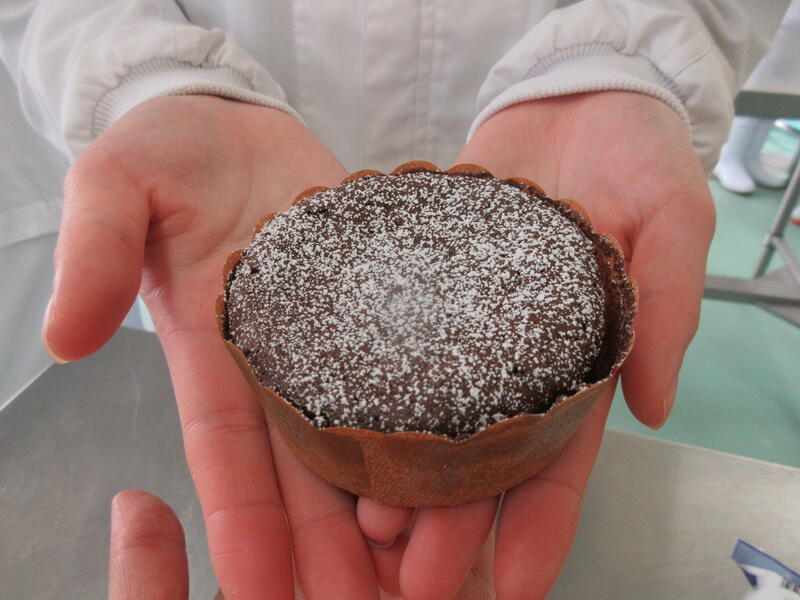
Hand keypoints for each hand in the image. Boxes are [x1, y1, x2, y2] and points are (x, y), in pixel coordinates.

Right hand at [46, 96, 383, 597]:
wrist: (235, 123)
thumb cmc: (167, 150)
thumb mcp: (115, 184)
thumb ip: (95, 251)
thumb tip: (62, 340)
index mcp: (210, 348)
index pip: (224, 449)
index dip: (239, 519)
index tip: (256, 584)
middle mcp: (272, 360)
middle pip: (300, 466)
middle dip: (322, 538)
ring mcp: (328, 336)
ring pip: (357, 435)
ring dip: (381, 502)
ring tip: (414, 565)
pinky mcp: (376, 302)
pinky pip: (403, 367)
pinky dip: (424, 420)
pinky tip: (459, 466)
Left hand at [357, 91, 714, 597]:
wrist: (569, 100)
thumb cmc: (636, 153)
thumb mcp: (674, 221)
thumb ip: (666, 308)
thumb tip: (656, 406)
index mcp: (582, 359)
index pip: (562, 460)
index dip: (541, 525)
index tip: (514, 583)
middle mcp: (517, 357)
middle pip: (483, 460)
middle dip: (454, 526)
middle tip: (415, 581)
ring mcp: (467, 327)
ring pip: (430, 420)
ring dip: (403, 481)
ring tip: (368, 534)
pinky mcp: (424, 287)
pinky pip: (392, 348)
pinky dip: (371, 395)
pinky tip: (340, 436)